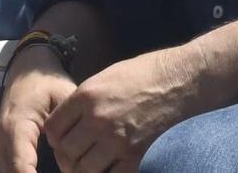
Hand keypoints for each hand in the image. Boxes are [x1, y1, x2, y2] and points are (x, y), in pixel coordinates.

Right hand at [0, 48, 79, 172]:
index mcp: (16, 126)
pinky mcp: (3, 150)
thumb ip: (68, 125)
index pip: (21, 165)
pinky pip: (11, 170)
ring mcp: (0, 146)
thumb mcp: (64, 96)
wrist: (27, 70)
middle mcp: (2, 140)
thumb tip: (74, 154)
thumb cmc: (48, 82)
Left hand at [43, 48, 204, 172]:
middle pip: (66, 152)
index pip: (54, 128)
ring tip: (92, 162)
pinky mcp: (136, 157)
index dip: (55, 136)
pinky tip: (111, 166)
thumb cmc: (146, 73)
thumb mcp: (107, 77)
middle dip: (67, 155)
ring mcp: (118, 141)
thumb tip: (68, 123)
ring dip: (85, 168)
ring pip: (84, 169)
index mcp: (87, 96)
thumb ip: (84, 101)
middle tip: (75, 155)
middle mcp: (98, 119)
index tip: (62, 138)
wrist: (183, 80)